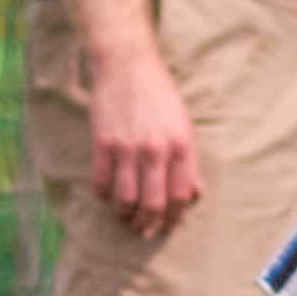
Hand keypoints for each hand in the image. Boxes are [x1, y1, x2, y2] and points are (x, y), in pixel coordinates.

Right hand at [82, 37, 202, 236]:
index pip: (180, 196)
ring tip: (126, 216)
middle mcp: (156, 149)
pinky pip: (102, 183)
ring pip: (126, 199)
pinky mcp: (103, 143)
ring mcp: (127, 147)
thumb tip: (194, 195)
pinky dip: (104, 196)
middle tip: (144, 230)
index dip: (174, 218)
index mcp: (181, 145)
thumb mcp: (184, 125)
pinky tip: (108, 196)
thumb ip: (189, 162)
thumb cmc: (159, 96)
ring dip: (125, 215)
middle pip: (154, 204)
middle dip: (149, 224)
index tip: (168, 226)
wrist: (127, 66)